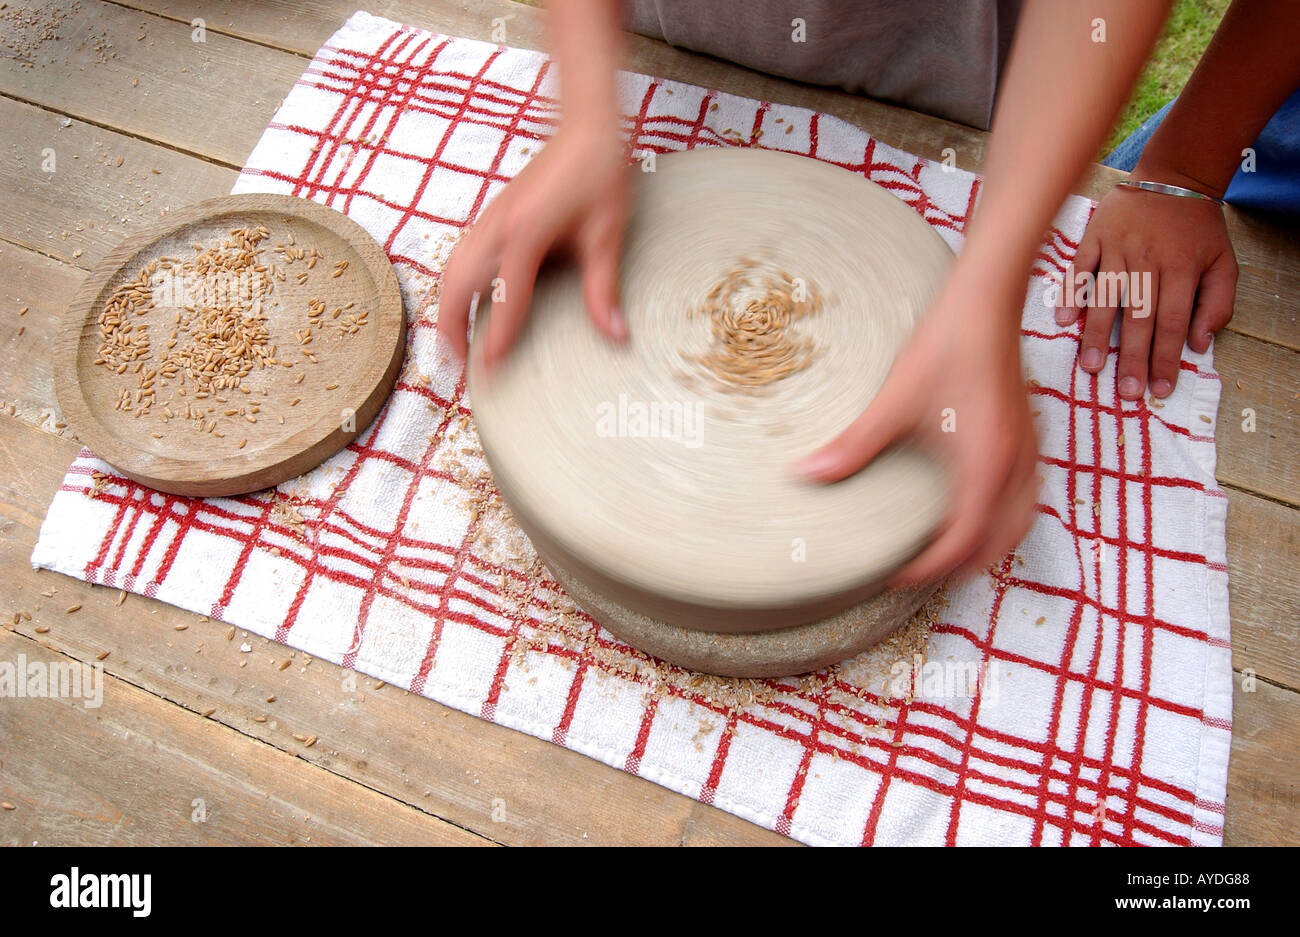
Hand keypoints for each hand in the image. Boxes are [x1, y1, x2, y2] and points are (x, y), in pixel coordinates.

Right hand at [436, 120, 630, 367]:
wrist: (586, 127)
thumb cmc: (598, 173)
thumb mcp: (606, 235)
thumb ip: (603, 288)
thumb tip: (615, 334)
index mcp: (525, 232)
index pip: (502, 297)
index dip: (495, 337)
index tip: (490, 369)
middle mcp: (497, 225)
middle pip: (456, 285)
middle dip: (452, 328)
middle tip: (459, 366)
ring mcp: (489, 217)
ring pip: (451, 270)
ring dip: (447, 307)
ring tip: (455, 343)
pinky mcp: (492, 214)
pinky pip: (460, 255)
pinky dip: (455, 284)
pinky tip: (466, 303)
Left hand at [794, 275, 1040, 584]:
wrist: (987, 299)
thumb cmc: (948, 343)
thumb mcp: (895, 400)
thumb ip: (854, 444)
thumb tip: (806, 473)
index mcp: (985, 466)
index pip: (962, 540)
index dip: (929, 567)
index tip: (897, 575)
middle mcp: (1015, 466)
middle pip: (999, 542)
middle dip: (963, 564)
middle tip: (921, 571)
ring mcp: (1028, 450)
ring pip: (1020, 520)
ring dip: (988, 543)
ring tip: (950, 550)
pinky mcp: (1028, 435)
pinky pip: (1026, 494)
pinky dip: (1003, 514)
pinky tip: (975, 504)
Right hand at [1056, 169, 1236, 398]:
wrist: (1174, 176)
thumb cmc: (1197, 228)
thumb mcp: (1224, 262)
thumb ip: (1217, 303)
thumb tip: (1199, 344)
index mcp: (1181, 269)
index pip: (1172, 323)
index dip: (1166, 358)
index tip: (1160, 389)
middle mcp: (1148, 260)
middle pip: (1138, 317)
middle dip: (1131, 358)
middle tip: (1125, 391)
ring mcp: (1118, 248)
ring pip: (1106, 298)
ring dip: (1096, 335)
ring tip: (1091, 367)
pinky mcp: (1095, 237)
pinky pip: (1080, 269)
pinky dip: (1072, 293)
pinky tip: (1065, 321)